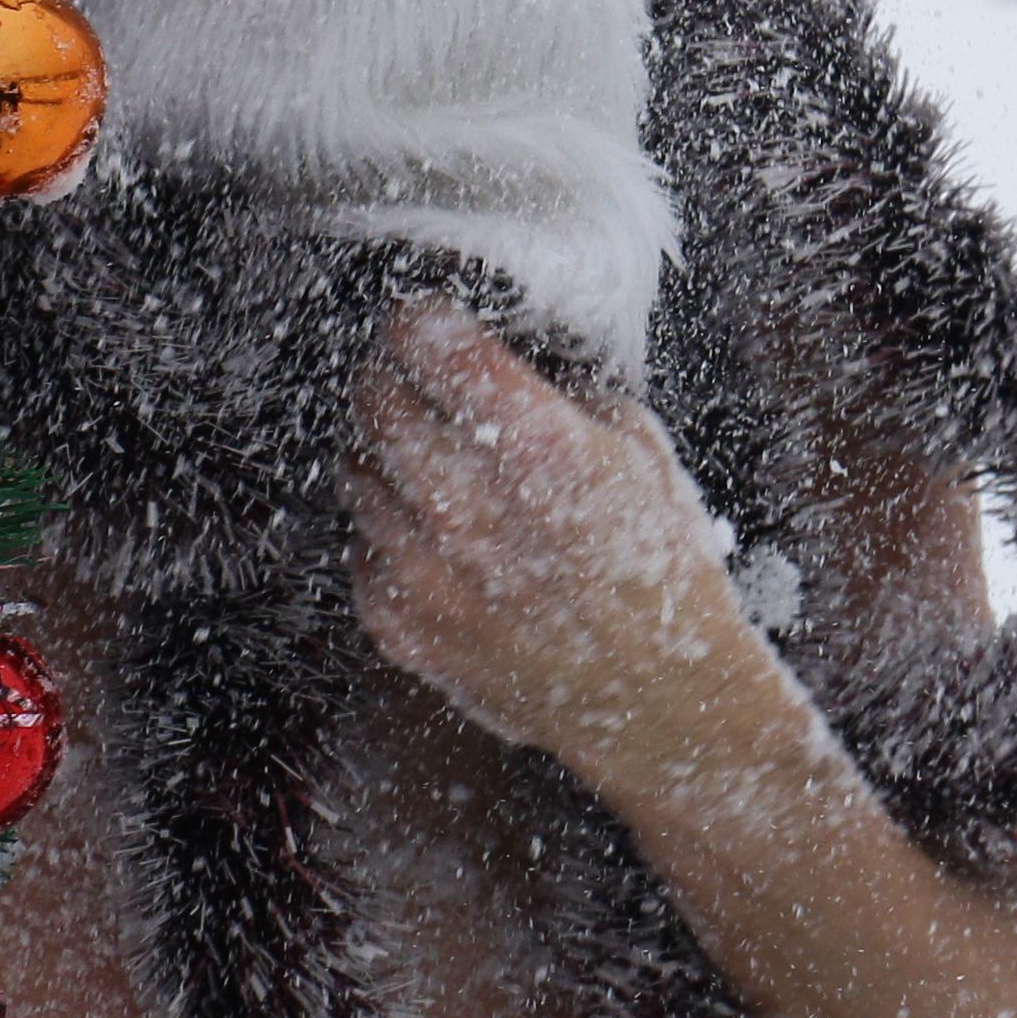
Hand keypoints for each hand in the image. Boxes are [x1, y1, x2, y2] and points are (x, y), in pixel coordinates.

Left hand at [346, 305, 790, 793]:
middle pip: (375, 396)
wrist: (660, 699)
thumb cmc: (659, 571)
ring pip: (356, 468)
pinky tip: (433, 537)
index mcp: (532, 443)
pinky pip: (361, 546)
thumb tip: (498, 361)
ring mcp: (423, 569)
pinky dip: (388, 532)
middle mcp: (463, 503)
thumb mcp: (638, 450)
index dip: (421, 318)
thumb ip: (560, 395)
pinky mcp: (400, 623)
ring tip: (427, 463)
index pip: (425, 338)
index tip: (424, 320)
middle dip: (389, 377)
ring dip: (384, 454)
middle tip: (410, 381)